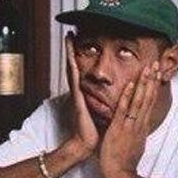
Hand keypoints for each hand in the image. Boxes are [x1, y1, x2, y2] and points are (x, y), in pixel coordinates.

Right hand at [64, 33, 98, 158]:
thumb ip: (100, 100)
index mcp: (83, 92)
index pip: (80, 69)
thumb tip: (109, 93)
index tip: (78, 41)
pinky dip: (73, 70)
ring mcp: (76, 94)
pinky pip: (75, 82)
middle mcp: (78, 91)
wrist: (84, 143)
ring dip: (69, 54)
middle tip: (69, 33)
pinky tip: (72, 60)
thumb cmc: (92, 129)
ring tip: (68, 40)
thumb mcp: (98, 110)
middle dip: (71, 49)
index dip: (79, 55)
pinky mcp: (78, 100)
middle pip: (72, 65)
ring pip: (72, 69)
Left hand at [99, 61, 160, 177]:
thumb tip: (138, 126)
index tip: (156, 74)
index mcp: (141, 127)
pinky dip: (128, 96)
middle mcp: (138, 124)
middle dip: (152, 80)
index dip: (153, 87)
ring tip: (148, 68)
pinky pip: (124, 109)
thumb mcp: (134, 144)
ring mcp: (130, 125)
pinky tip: (131, 84)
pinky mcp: (119, 128)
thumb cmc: (123, 161)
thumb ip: (136, 133)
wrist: (119, 175)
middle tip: (156, 63)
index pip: (149, 103)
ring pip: (139, 100)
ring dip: (144, 83)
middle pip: (148, 98)